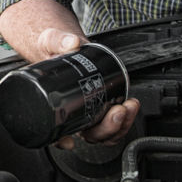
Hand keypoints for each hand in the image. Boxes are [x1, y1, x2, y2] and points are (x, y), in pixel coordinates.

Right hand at [35, 27, 140, 147]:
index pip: (54, 133)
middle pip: (88, 135)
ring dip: (120, 125)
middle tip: (116, 112)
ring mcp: (89, 112)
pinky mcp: (103, 103)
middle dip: (105, 129)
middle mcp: (72, 115)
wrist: (65, 45)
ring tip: (129, 106)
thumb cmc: (53, 49)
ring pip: (104, 131)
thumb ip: (59, 40)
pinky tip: (130, 105)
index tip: (69, 140)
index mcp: (54, 107)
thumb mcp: (51, 41)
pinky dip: (125, 117)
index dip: (61, 140)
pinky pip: (115, 120)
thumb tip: (72, 44)